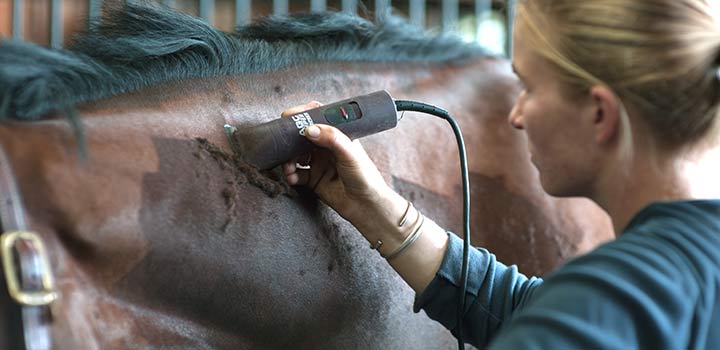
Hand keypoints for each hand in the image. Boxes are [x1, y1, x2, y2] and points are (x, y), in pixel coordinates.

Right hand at [281, 102, 395, 228]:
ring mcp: (318, 163)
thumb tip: (310, 128)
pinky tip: (292, 178)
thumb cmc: (365, 177)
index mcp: (336, 136)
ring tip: (288, 167)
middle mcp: (326, 148)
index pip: (316, 118)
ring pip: (295, 156)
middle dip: (289, 141)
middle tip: (282, 145)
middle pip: (301, 137)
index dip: (302, 115)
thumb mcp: (350, 154)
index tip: (289, 117)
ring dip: (287, 160)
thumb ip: (332, 139)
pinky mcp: (313, 179)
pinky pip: (296, 174)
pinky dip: (291, 175)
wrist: (366, 206)